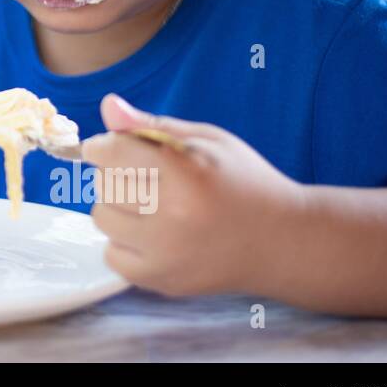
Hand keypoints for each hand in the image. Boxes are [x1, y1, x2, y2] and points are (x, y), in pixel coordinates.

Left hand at [79, 92, 307, 297]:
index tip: (107, 147)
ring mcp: (166, 253)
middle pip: (103, 184)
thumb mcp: (208, 140)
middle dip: (114, 173)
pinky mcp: (163, 280)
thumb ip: (152, 124)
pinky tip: (150, 233)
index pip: (111, 153)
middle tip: (144, 177)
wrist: (284, 241)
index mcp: (186, 172)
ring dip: (117, 208)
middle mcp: (173, 215)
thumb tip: (108, 106)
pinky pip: (112, 256)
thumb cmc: (245, 182)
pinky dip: (123, 243)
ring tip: (149, 205)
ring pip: (102, 218)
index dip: (103, 145)